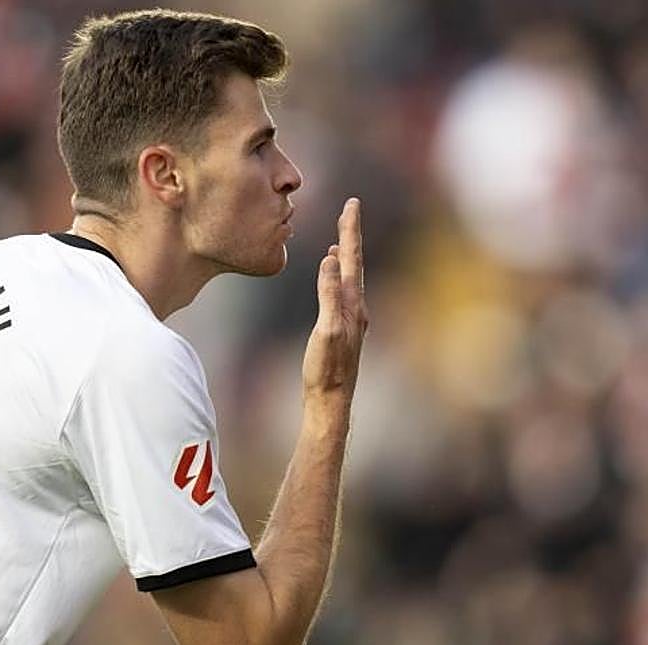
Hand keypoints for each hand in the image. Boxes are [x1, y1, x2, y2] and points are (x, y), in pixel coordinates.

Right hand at [302, 197, 367, 403]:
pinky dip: (339, 276)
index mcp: (352, 304)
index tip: (352, 204)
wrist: (331, 401)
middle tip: (350, 210)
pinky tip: (334, 280)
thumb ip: (329, 293)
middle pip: (355, 263)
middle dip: (351, 235)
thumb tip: (331, 259)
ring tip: (341, 239)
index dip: (351, 230)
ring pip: (350, 278)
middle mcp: (356, 308)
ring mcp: (351, 319)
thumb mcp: (326, 329)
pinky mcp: (343, 330)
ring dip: (346, 256)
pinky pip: (343, 292)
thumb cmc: (326, 369)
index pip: (352, 258)